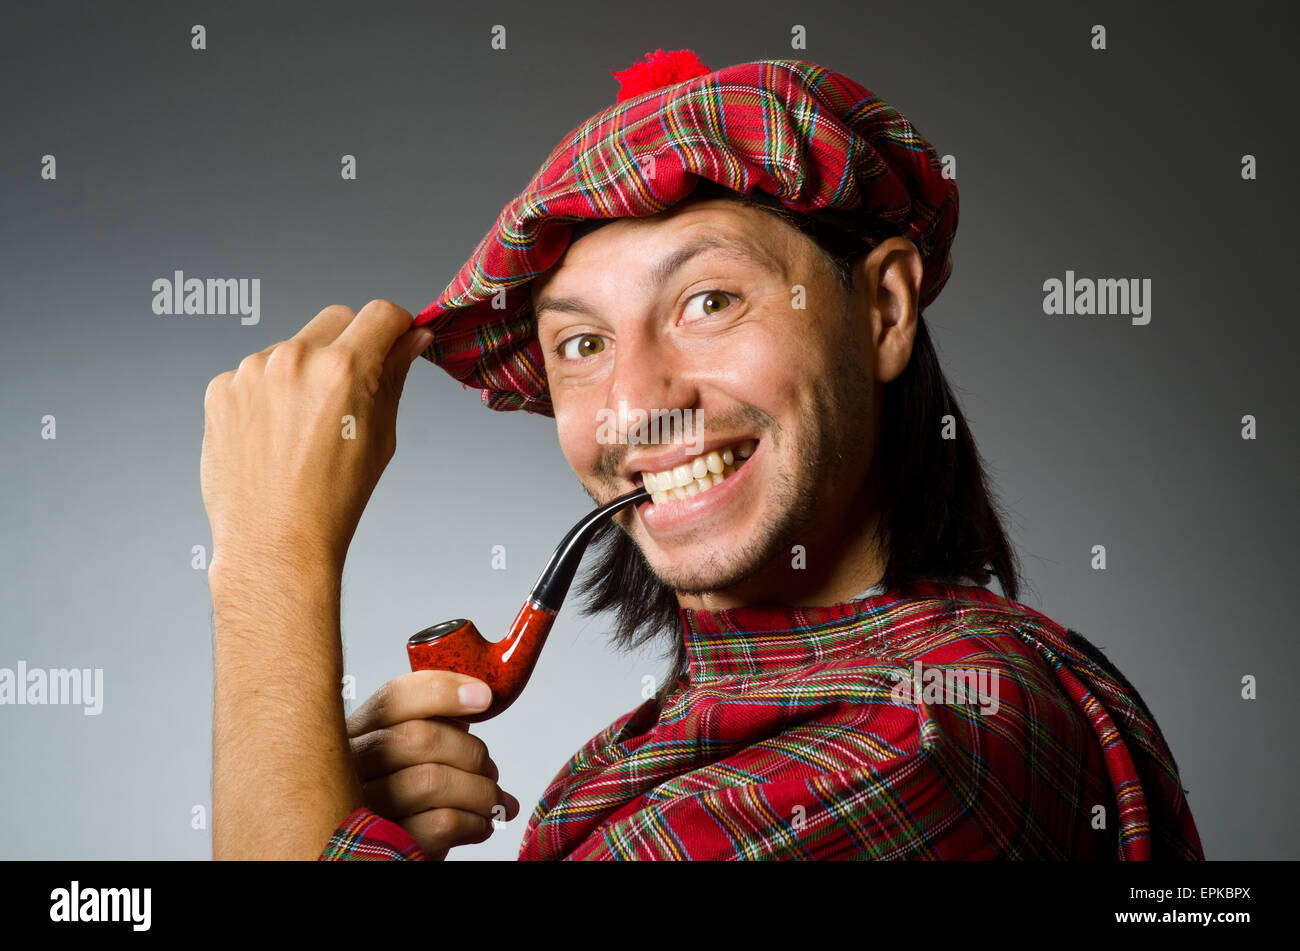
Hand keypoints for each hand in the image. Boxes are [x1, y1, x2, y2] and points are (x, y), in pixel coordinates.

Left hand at [201, 299, 433, 581]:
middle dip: (354, 342)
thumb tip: (412, 340)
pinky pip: (258, 373)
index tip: (397, 338)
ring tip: (306, 425)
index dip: (397, 325)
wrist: (274, 542)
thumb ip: (394, 377)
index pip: (381, 314)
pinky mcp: (221, 388)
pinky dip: (271, 392)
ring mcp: (251, 372)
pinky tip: (275, 433)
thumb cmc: (332, 501)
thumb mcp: (381, 437)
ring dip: (307, 369)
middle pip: (338, 319)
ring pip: (294, 346)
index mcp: (344, 370)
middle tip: (354, 387)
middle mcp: (294, 359)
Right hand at [346, 671, 521, 859]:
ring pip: (431, 781)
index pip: (394, 698)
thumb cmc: (401, 800)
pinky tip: (482, 825)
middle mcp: (346, 767)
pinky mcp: (381, 847)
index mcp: (355, 733)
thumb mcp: (407, 756)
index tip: (484, 697)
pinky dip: (475, 823)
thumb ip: (433, 725)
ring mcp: (358, 809)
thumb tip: (477, 699)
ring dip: (480, 791)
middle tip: (490, 770)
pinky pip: (440, 824)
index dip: (443, 691)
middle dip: (471, 752)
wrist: (381, 856)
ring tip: (493, 800)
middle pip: (418, 738)